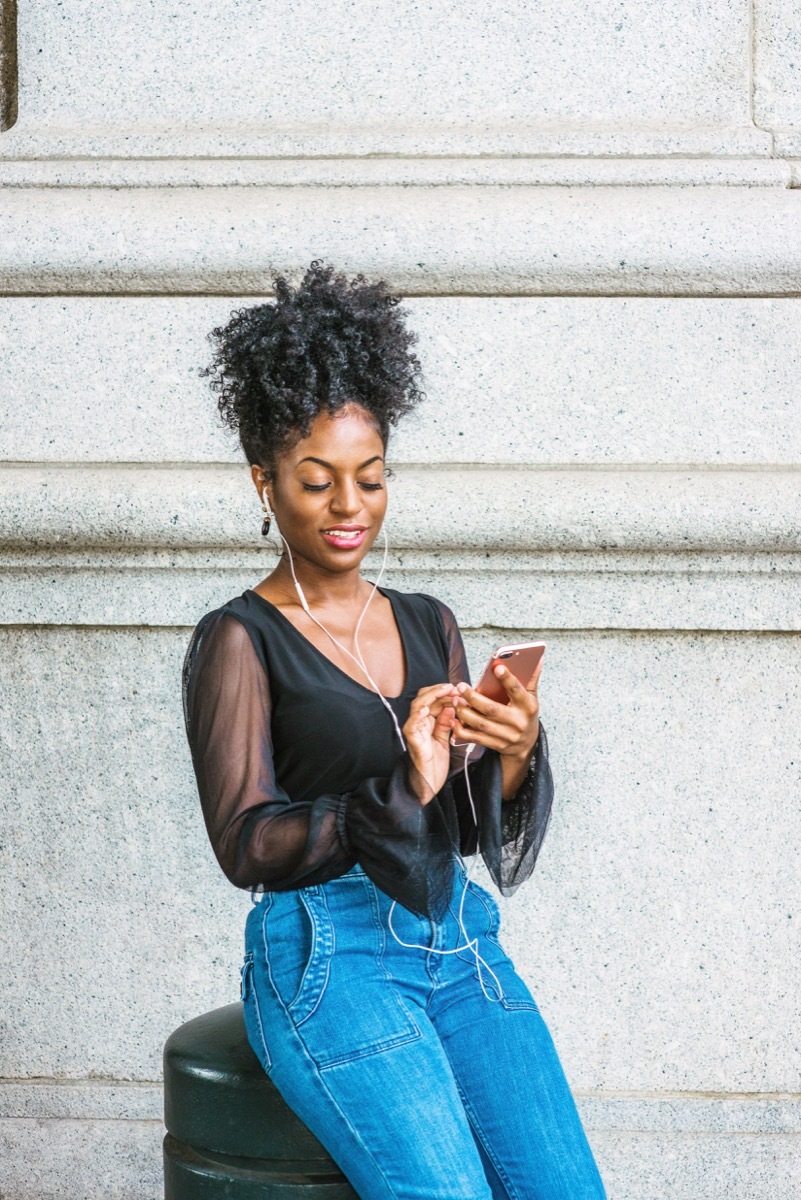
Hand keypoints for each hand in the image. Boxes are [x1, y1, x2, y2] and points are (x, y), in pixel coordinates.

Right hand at [402, 682, 460, 804]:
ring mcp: (414, 731)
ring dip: (431, 697)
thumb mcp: (444, 739)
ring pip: (417, 706)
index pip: (432, 699)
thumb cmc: (434, 764)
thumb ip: (445, 723)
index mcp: (427, 722)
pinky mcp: (413, 741)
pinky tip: (426, 710)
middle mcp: (419, 723)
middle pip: (424, 698)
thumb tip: (451, 707)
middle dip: (439, 690)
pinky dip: (418, 715)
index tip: (458, 689)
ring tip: (444, 692)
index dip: (444, 692)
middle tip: (453, 688)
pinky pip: (412, 725)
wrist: (427, 784)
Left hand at [451, 658, 542, 769]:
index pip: (517, 691)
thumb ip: (531, 678)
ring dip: (465, 712)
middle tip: (460, 687)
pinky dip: (463, 730)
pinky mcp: (496, 744)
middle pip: (492, 709)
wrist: (527, 744)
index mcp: (528, 707)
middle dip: (473, 698)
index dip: (507, 679)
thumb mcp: (532, 697)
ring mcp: (506, 735)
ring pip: (481, 724)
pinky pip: (476, 738)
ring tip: (455, 700)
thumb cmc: (526, 714)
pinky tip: (454, 721)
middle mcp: (517, 722)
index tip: (496, 667)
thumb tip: (537, 658)